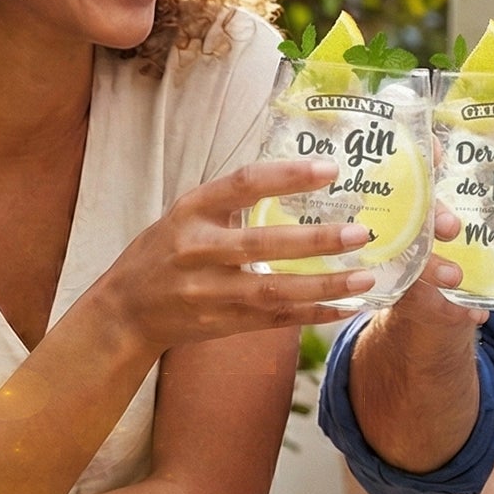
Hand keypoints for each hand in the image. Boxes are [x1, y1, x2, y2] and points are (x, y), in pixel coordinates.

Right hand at [106, 159, 375, 347]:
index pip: (242, 184)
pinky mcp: (221, 324)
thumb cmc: (166, 251)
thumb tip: (298, 175)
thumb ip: (233, 200)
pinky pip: (275, 321)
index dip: (287, 176)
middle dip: (315, 240)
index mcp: (192, 211)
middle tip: (359, 232)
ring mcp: (208, 292)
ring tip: (366, 275)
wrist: (127, 311)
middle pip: (262, 245)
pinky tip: (349, 307)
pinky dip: (314, 314)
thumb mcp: (188, 214)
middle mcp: (197, 250)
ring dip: (324, 285)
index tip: (331, 169)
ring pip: (273, 291)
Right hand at [377, 167, 493, 330]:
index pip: (420, 165)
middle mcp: (416, 222)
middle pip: (410, 211)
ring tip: (458, 278)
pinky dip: (455, 310)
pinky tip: (477, 314)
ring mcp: (409, 259)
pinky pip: (429, 303)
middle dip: (432, 215)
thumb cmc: (477, 241)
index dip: (425, 156)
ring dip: (436, 267)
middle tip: (453, 227)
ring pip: (413, 259)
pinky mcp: (412, 296)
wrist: (440, 302)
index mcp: (435, 192)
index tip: (441, 151)